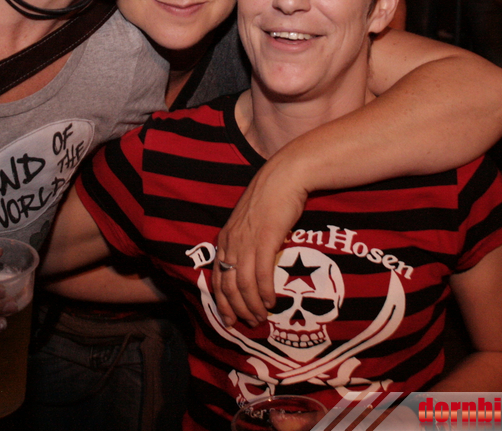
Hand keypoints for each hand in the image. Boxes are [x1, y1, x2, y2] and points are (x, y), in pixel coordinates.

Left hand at [212, 159, 307, 327]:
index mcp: (225, 239)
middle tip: (248, 324)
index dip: (221, 303)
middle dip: (236, 310)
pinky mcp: (266, 241)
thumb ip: (245, 240)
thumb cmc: (270, 198)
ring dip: (252, 305)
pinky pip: (262, 275)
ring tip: (260, 317)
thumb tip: (251, 261)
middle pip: (228, 286)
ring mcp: (247, 242)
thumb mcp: (249, 221)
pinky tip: (271, 302)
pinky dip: (264, 292)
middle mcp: (232, 243)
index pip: (217, 278)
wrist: (284, 178)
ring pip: (243, 285)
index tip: (229, 320)